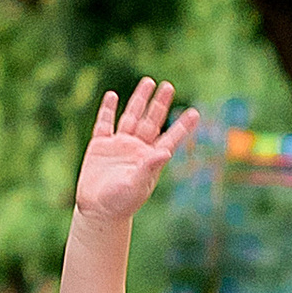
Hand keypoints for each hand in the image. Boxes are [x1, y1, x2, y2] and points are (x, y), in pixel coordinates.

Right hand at [74, 78, 198, 227]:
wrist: (96, 210)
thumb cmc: (120, 203)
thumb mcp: (136, 186)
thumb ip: (149, 168)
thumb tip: (165, 152)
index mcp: (150, 159)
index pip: (170, 138)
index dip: (182, 126)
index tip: (195, 112)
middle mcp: (137, 149)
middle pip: (151, 121)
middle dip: (159, 104)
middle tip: (169, 86)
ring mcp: (119, 145)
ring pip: (131, 117)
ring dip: (139, 100)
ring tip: (148, 82)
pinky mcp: (100, 146)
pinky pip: (105, 124)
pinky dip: (108, 110)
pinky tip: (112, 96)